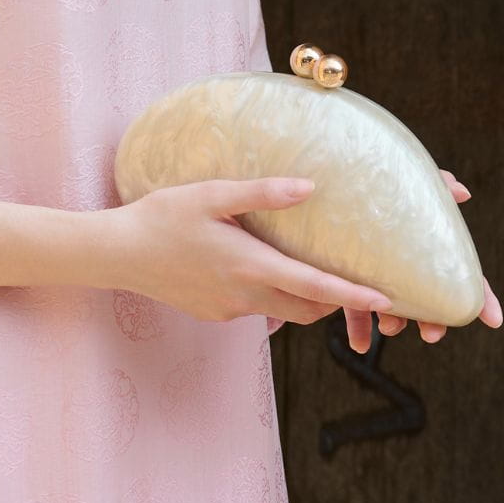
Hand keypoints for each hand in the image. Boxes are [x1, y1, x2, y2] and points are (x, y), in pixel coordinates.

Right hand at [112, 176, 394, 324]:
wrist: (118, 253)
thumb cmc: (162, 217)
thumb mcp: (211, 194)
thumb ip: (261, 193)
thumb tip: (309, 188)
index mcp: (249, 265)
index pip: (314, 288)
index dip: (352, 295)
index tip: (385, 299)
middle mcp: (244, 295)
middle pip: (305, 309)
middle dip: (331, 300)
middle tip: (344, 278)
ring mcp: (227, 310)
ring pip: (278, 309)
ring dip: (296, 295)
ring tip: (294, 265)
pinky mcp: (212, 314)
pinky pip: (251, 307)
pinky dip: (262, 292)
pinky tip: (243, 265)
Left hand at [342, 168, 503, 352]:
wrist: (309, 186)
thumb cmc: (357, 178)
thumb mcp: (393, 180)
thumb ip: (429, 183)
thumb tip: (462, 191)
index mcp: (418, 240)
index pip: (457, 270)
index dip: (480, 295)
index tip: (492, 320)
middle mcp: (396, 258)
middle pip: (426, 294)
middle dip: (432, 317)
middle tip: (430, 333)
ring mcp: (369, 269)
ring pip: (391, 303)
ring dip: (396, 320)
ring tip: (388, 327)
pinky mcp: (340, 277)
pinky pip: (351, 306)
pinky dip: (358, 327)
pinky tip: (359, 344)